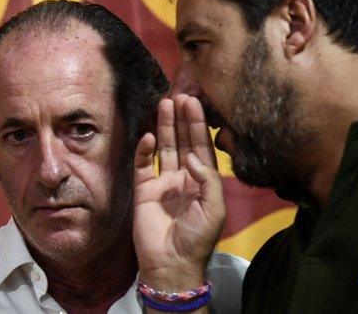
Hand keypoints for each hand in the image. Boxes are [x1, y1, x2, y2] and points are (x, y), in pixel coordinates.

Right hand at [132, 94, 224, 289]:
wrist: (171, 262)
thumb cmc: (197, 237)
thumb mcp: (214, 209)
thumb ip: (208, 180)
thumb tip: (192, 157)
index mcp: (203, 181)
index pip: (201, 147)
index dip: (198, 125)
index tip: (194, 102)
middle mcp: (183, 177)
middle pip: (183, 142)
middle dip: (181, 119)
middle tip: (179, 95)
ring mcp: (162, 182)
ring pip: (164, 148)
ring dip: (165, 127)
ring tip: (163, 104)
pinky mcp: (143, 189)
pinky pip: (143, 165)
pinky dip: (145, 150)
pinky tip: (149, 137)